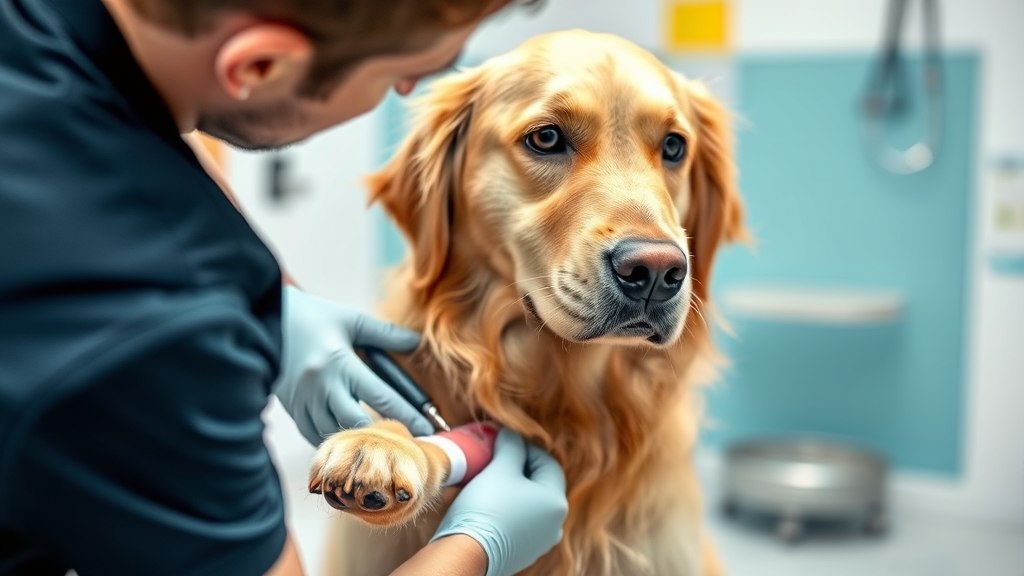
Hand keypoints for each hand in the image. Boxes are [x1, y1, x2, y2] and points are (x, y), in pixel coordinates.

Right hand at [273, 286, 434, 444]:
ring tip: (384, 447)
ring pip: (335, 434)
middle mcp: (321, 387)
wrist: (260, 321)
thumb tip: (416, 343)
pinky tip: (351, 441)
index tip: (427, 428)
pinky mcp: (291, 408)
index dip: (407, 415)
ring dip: (360, 441)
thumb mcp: (349, 320)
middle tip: (408, 444)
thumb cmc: (310, 316)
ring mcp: (303, 401)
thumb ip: (385, 335)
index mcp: (339, 362)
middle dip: (385, 436)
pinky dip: (334, 440)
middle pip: (359, 423)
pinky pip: (314, 435)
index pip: (381, 397)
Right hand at [431, 429, 567, 575]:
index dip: (526, 446)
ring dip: (514, 487)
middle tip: (498, 456)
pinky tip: (490, 501)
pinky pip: (520, 521)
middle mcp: (555, 524)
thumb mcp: (500, 469)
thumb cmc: (486, 507)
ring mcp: (540, 541)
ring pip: (529, 503)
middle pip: (540, 483)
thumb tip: (512, 433)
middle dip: (519, 466)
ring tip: (492, 476)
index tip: (506, 439)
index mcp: (557, 502)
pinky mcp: (523, 551)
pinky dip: (509, 507)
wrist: (466, 553)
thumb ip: (511, 446)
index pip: (547, 462)